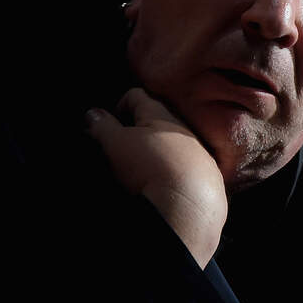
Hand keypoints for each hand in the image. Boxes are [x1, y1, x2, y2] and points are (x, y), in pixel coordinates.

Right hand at [85, 88, 227, 267]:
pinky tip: (164, 191)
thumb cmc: (150, 167)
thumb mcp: (116, 144)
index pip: (136, 96)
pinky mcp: (210, 180)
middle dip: (138, 133)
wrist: (189, 207)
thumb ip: (102, 126)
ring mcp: (201, 155)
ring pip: (175, 147)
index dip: (118, 106)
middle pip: (158, 122)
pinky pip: (189, 171)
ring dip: (159, 155)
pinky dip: (175, 177)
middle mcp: (185, 130)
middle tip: (120, 153)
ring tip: (141, 176)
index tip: (108, 128)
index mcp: (161, 114)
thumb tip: (92, 113)